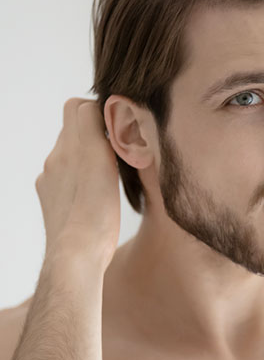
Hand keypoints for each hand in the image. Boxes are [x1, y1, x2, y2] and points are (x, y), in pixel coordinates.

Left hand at [35, 98, 119, 267]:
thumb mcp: (102, 160)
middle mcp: (56, 158)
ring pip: (70, 154)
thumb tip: (100, 106)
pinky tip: (95, 194)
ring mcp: (50, 179)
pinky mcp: (49, 198)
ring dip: (88, 156)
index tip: (118, 125)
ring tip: (109, 173)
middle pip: (73, 129)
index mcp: (72, 146)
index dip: (99, 110)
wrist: (77, 253)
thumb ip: (97, 127)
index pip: (78, 107)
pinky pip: (65, 177)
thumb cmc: (96, 213)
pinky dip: (80, 178)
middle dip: (96, 133)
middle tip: (118, 148)